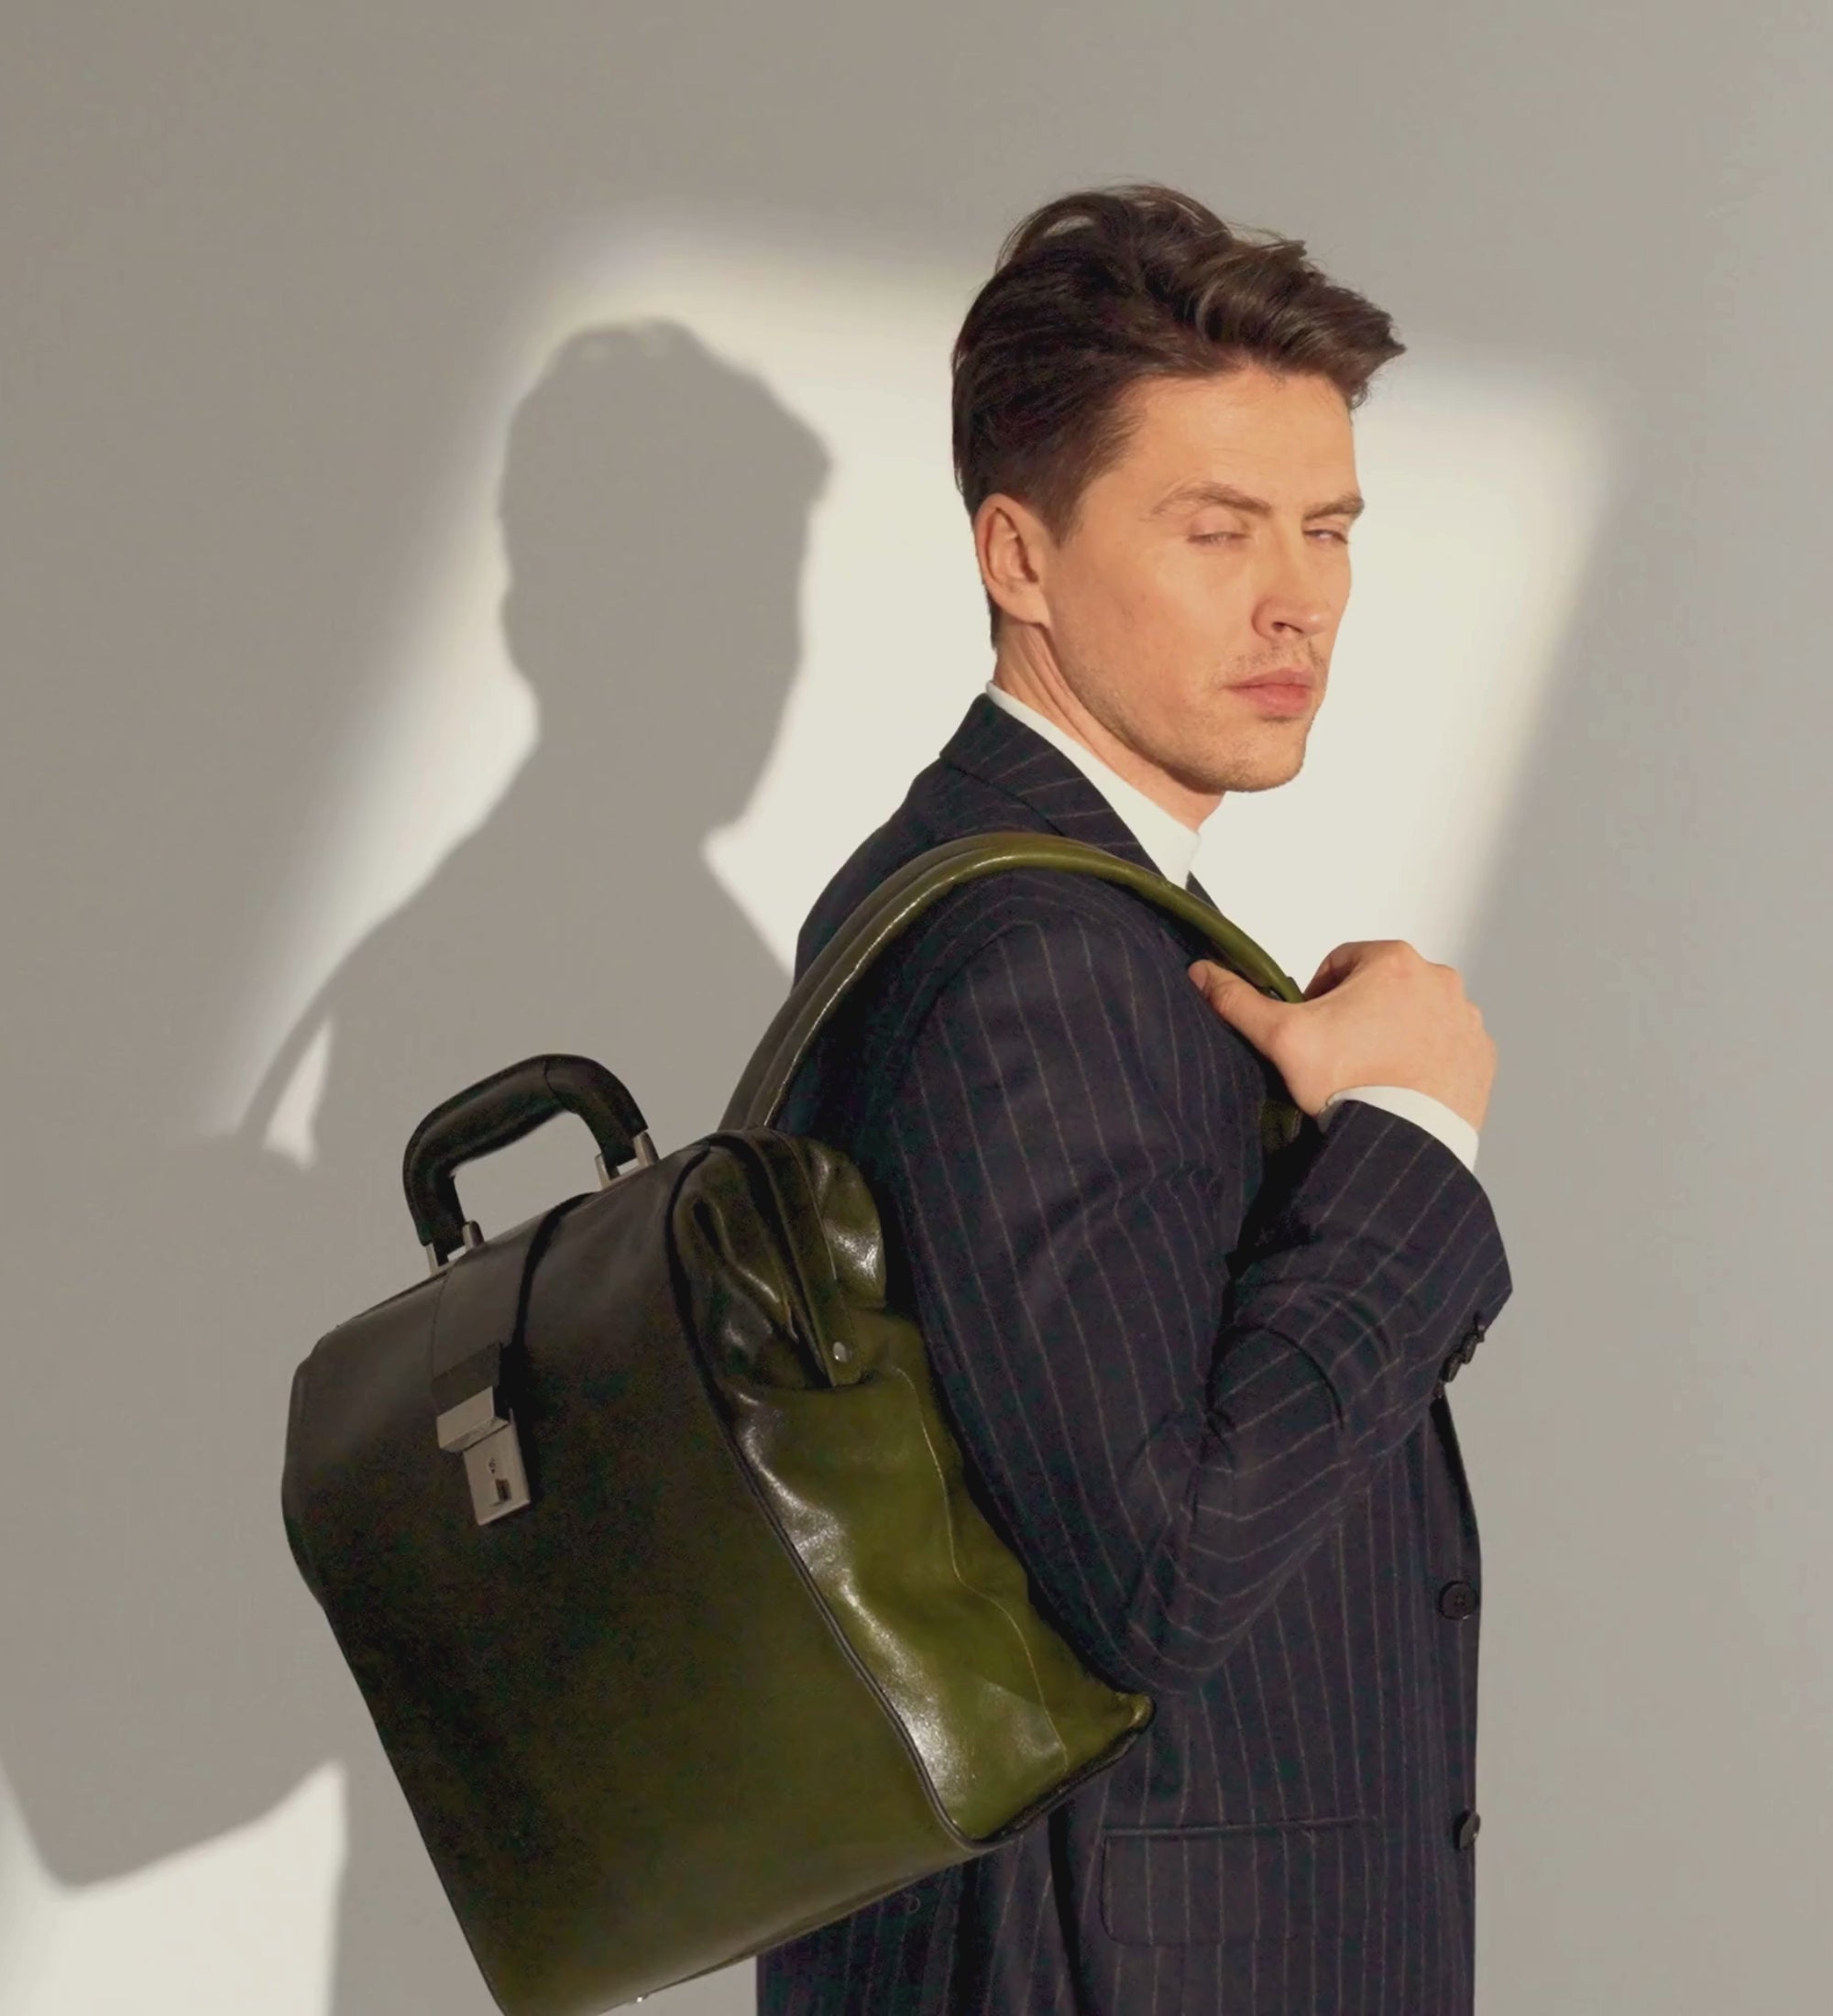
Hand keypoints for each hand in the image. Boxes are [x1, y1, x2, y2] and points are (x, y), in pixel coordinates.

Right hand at [1188, 940, 1495, 1133]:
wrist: (1405, 1141)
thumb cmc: (1349, 1083)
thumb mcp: (1281, 1037)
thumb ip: (1239, 1001)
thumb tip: (1201, 974)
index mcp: (1393, 961)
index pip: (1341, 963)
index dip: (1318, 995)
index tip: (1313, 1028)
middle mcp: (1440, 980)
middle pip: (1382, 987)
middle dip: (1359, 1014)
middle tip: (1338, 1056)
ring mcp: (1465, 1019)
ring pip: (1415, 1015)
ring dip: (1394, 1034)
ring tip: (1370, 1074)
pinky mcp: (1481, 1055)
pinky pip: (1446, 1046)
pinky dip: (1425, 1059)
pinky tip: (1401, 1086)